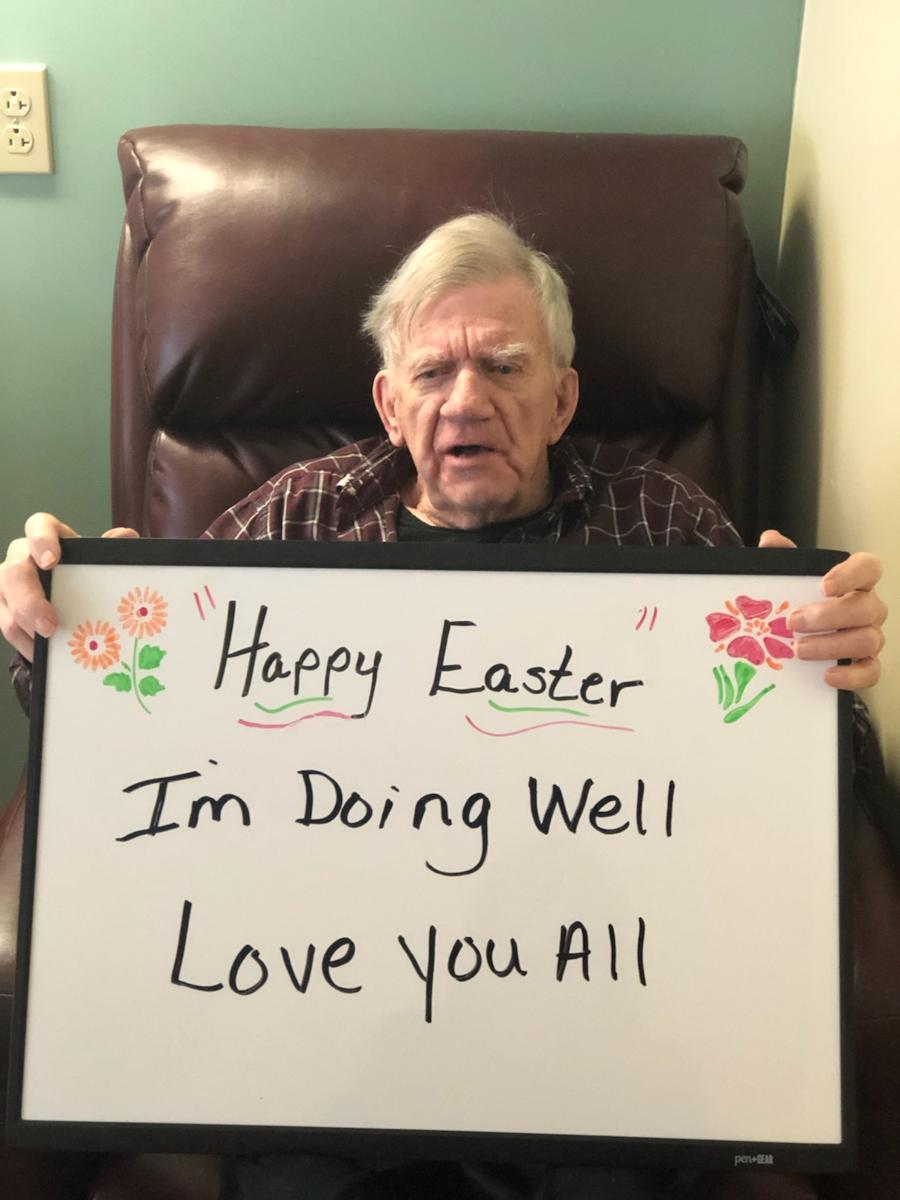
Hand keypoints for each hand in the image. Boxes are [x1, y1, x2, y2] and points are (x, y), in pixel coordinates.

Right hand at [0, 513, 138, 663]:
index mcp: (46, 535)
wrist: (66, 592)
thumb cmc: (81, 571)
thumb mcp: (95, 560)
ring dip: (25, 627)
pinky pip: (6, 626)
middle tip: (50, 625)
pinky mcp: (2, 607)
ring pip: (5, 603)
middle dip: (30, 600)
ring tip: (46, 645)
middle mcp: (20, 556)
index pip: (37, 526)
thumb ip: (109, 549)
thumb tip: (126, 536)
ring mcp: (6, 583)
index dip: (41, 541)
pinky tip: (41, 654)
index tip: (52, 561)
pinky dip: (24, 642)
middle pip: (14, 572)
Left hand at [758, 529, 885, 688]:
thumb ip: (782, 558)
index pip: (868, 567)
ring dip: (832, 645)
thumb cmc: (798, 603)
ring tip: (799, 650)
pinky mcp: (866, 665)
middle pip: (867, 607)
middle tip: (793, 623)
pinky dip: (852, 676)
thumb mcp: (788, 579)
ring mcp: (870, 636)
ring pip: (868, 639)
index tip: (823, 586)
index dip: (851, 574)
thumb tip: (770, 540)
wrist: (794, 639)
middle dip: (830, 616)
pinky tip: (827, 676)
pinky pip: (871, 672)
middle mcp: (868, 607)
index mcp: (854, 581)